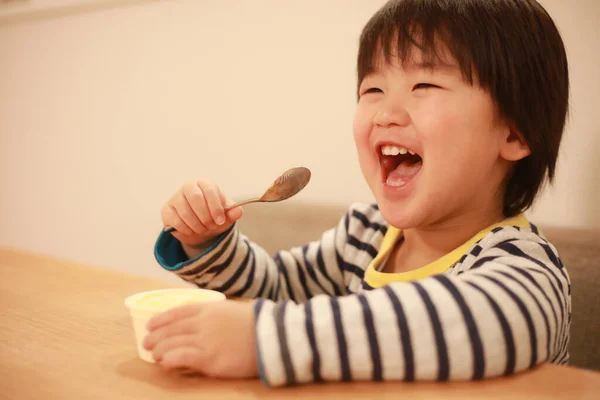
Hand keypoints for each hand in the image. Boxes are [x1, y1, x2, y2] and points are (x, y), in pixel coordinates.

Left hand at [142, 300, 258, 378]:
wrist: (272, 336)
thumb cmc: (256, 324)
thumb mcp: (231, 311)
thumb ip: (214, 316)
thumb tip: (199, 324)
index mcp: (209, 308)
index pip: (177, 312)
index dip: (161, 319)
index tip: (150, 325)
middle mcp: (203, 322)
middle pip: (171, 328)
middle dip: (155, 336)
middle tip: (147, 343)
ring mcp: (205, 340)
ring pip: (172, 343)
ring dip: (159, 350)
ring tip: (155, 356)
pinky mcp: (209, 358)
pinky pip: (182, 357)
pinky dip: (169, 359)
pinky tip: (164, 363)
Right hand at [161, 179, 242, 250]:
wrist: (200, 228)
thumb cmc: (214, 217)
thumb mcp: (226, 216)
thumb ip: (233, 212)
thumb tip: (238, 211)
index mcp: (205, 184)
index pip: (210, 190)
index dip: (215, 206)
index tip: (220, 221)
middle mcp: (189, 187)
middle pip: (196, 198)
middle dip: (205, 217)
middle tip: (211, 227)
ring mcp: (176, 197)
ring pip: (185, 211)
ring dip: (197, 225)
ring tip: (203, 230)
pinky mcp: (166, 210)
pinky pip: (175, 220)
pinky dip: (186, 230)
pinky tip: (192, 231)